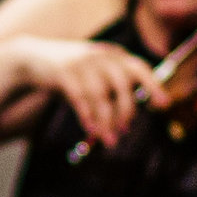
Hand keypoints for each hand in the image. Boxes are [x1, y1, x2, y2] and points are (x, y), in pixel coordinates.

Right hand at [12, 37, 169, 147]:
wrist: (33, 57)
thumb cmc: (70, 72)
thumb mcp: (94, 72)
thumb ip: (111, 90)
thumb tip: (125, 122)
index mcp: (113, 55)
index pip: (139, 68)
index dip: (153, 86)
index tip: (164, 105)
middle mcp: (100, 56)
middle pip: (121, 85)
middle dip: (125, 111)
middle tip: (124, 131)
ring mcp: (81, 63)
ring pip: (100, 95)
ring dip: (105, 120)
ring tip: (108, 140)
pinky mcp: (63, 72)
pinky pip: (79, 97)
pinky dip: (86, 116)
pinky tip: (90, 129)